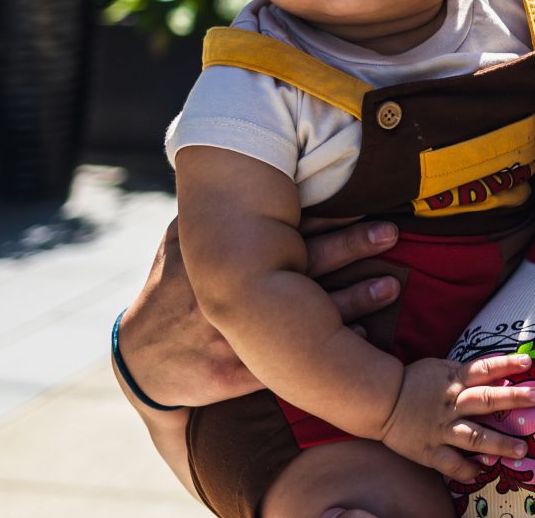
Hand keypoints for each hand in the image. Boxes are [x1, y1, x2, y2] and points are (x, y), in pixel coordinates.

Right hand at [114, 218, 401, 409]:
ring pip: (307, 313)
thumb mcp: (180, 244)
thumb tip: (237, 163)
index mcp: (225, 255)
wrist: (143, 361)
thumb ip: (211, 210)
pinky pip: (295, 360)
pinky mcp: (239, 371)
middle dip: (350, 246)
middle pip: (302, 263)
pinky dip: (334, 351)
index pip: (284, 229)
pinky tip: (367, 339)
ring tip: (392, 284)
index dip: (327, 215)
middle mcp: (233, 290)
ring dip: (354, 299)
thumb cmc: (169, 291)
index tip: (366, 198)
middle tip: (391, 231)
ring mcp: (237, 332)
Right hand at [378, 354, 534, 481]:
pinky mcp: (429, 450)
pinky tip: (483, 473)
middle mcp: (451, 404)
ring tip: (522, 450)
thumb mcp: (441, 369)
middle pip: (485, 400)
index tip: (528, 363)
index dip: (506, 364)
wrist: (381, 401)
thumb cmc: (416, 383)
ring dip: (499, 444)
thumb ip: (466, 373)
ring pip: (474, 437)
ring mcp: (441, 429)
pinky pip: (451, 464)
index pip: (483, 369)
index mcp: (454, 380)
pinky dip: (467, 470)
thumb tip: (498, 373)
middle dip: (513, 399)